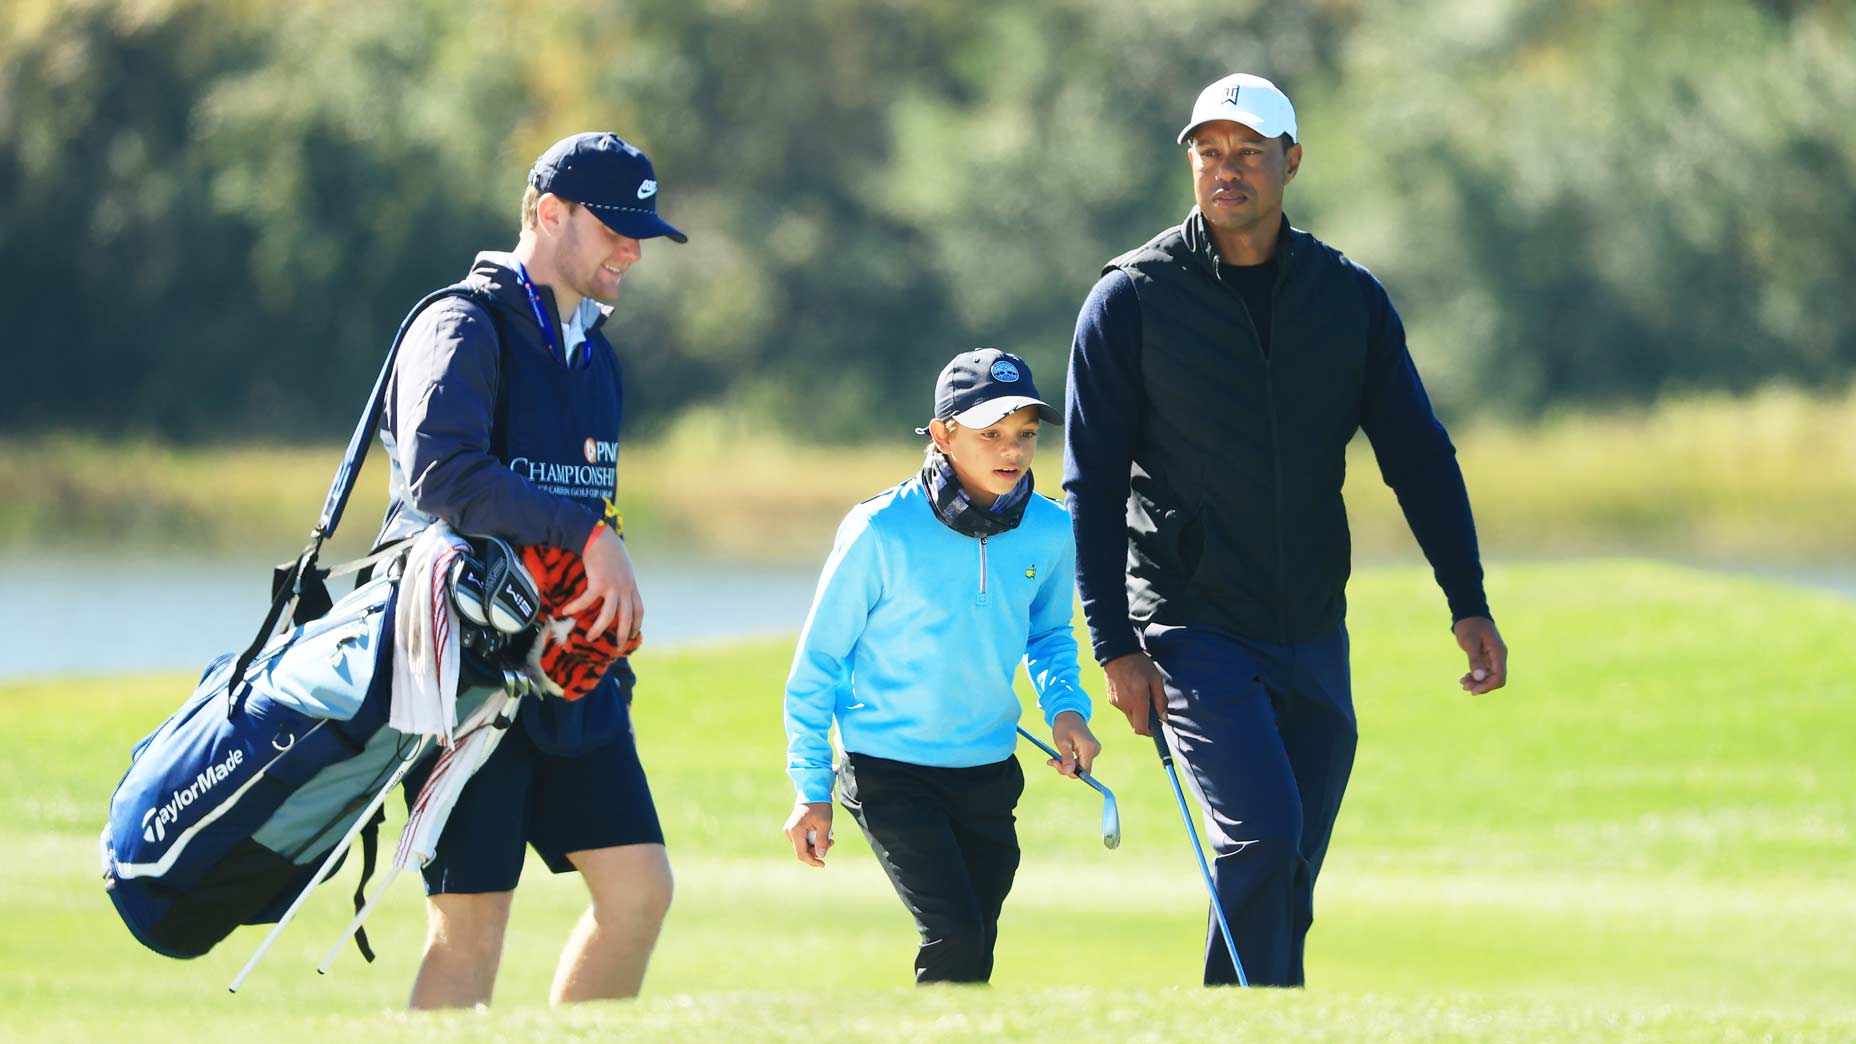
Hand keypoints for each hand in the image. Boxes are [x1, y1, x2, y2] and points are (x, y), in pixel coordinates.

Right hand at [562, 526, 643, 641]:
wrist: (598, 536)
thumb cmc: (608, 547)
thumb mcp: (622, 565)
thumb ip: (622, 579)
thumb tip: (617, 587)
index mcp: (631, 585)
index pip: (639, 610)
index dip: (636, 624)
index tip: (633, 636)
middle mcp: (625, 588)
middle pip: (626, 617)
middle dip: (622, 635)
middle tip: (617, 649)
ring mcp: (613, 586)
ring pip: (608, 615)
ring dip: (598, 629)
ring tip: (590, 638)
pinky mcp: (598, 583)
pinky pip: (587, 601)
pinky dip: (576, 608)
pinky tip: (566, 612)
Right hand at [783, 802, 833, 866]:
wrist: (813, 792)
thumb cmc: (820, 806)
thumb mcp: (825, 823)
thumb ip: (822, 840)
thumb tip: (821, 856)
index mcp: (795, 831)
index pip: (801, 854)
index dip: (812, 861)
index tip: (823, 864)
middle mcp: (789, 832)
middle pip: (803, 850)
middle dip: (817, 850)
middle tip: (831, 842)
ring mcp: (790, 830)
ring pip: (803, 846)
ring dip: (816, 845)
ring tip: (829, 837)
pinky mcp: (793, 829)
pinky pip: (803, 840)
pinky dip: (813, 840)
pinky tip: (822, 834)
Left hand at [1048, 710, 1101, 776]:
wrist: (1069, 715)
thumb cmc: (1064, 726)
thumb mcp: (1062, 742)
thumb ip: (1067, 758)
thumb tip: (1069, 773)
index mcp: (1089, 748)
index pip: (1084, 771)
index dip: (1071, 773)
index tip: (1056, 764)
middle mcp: (1095, 750)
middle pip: (1082, 769)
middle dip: (1066, 768)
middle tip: (1052, 761)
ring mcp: (1094, 750)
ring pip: (1081, 766)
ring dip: (1067, 765)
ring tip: (1054, 758)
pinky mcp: (1091, 750)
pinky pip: (1081, 761)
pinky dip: (1071, 761)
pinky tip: (1062, 755)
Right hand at [1104, 652, 1167, 736]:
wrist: (1117, 652)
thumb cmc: (1139, 664)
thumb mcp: (1156, 679)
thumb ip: (1161, 700)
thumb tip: (1164, 718)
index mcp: (1137, 701)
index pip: (1141, 728)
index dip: (1150, 732)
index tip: (1157, 727)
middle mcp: (1125, 705)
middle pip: (1135, 724)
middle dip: (1145, 721)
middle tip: (1152, 708)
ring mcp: (1116, 702)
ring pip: (1129, 716)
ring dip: (1137, 711)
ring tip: (1141, 694)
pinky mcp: (1110, 699)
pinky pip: (1123, 708)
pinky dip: (1129, 704)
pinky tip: (1131, 690)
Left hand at [1453, 616, 1507, 694]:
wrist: (1469, 614)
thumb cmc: (1469, 625)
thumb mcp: (1470, 642)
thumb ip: (1475, 659)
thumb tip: (1479, 677)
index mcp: (1498, 652)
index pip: (1499, 676)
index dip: (1488, 686)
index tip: (1473, 690)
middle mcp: (1499, 656)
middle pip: (1495, 679)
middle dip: (1482, 685)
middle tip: (1464, 686)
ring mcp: (1493, 657)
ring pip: (1489, 676)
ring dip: (1478, 682)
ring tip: (1463, 683)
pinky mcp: (1487, 657)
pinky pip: (1485, 671)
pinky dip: (1476, 676)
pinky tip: (1465, 678)